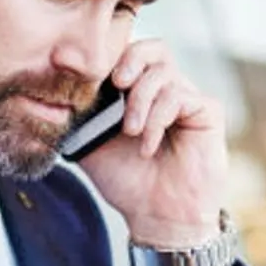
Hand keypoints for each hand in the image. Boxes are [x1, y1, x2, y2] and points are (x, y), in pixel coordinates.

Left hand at [75, 40, 227, 252]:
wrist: (156, 217)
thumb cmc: (127, 182)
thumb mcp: (90, 144)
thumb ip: (79, 115)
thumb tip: (58, 91)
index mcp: (138, 93)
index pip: (129, 53)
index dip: (112, 55)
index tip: (94, 76)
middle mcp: (165, 91)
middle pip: (153, 48)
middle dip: (131, 59)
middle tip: (117, 83)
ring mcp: (187, 99)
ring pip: (164, 72)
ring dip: (141, 100)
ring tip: (132, 132)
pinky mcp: (207, 112)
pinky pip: (180, 96)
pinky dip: (158, 117)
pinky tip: (147, 145)